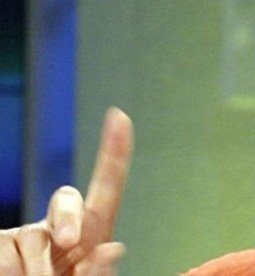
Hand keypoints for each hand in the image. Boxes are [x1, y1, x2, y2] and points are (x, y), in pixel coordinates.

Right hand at [0, 108, 133, 274]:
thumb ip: (98, 271)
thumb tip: (113, 247)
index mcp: (92, 233)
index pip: (108, 187)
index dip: (114, 151)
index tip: (120, 116)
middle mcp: (59, 227)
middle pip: (67, 199)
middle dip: (69, 217)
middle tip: (71, 243)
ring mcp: (24, 235)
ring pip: (30, 237)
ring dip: (34, 269)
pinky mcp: (0, 243)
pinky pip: (3, 248)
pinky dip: (10, 269)